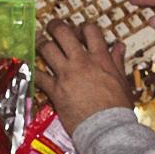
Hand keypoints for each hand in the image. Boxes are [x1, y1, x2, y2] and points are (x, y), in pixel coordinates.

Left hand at [35, 20, 133, 134]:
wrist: (107, 127)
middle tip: (52, 27)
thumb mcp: (122, 80)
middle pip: (63, 33)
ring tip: (39, 43)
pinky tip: (31, 69)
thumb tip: (119, 46)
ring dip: (41, 43)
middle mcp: (81, 62)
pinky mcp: (55, 90)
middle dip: (55, 26)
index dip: (82, 27)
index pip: (90, 31)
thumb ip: (117, 61)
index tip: (79, 31)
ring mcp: (66, 75)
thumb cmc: (118, 107)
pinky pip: (39, 76)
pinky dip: (33, 71)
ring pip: (47, 49)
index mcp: (100, 58)